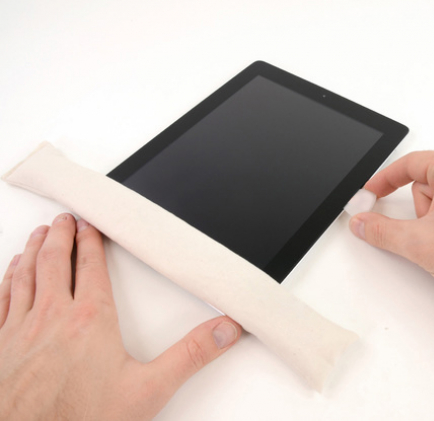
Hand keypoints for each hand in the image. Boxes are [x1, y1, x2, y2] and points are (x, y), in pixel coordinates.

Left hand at [0, 213, 240, 420]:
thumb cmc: (79, 419)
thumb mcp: (149, 389)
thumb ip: (191, 355)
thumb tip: (224, 331)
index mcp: (90, 319)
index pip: (91, 266)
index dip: (91, 240)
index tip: (91, 224)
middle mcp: (53, 316)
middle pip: (55, 261)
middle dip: (62, 235)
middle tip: (66, 219)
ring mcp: (21, 329)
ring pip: (27, 275)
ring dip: (34, 249)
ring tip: (41, 234)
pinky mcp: (1, 346)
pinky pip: (3, 299)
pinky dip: (9, 279)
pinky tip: (12, 272)